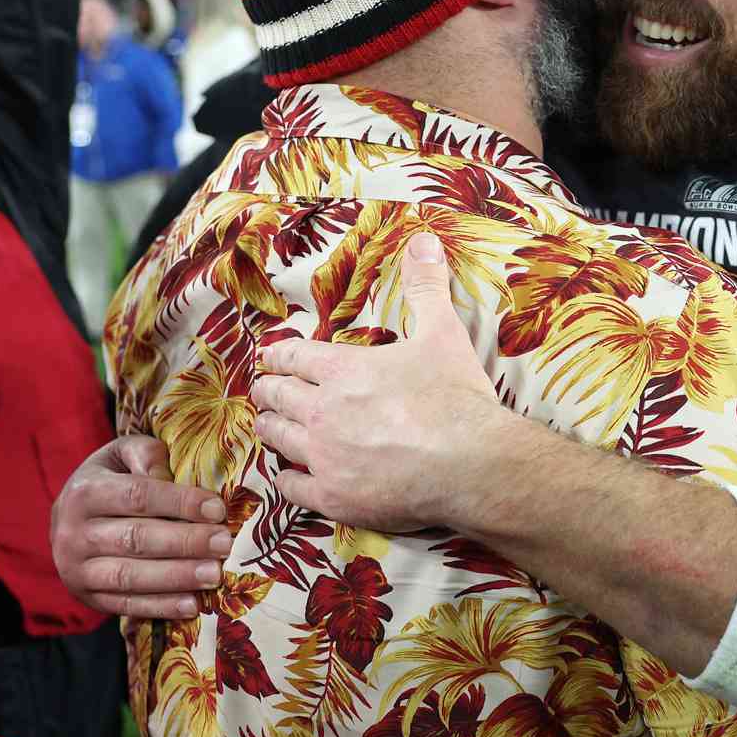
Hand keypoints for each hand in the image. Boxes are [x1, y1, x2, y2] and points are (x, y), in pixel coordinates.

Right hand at [50, 435, 226, 618]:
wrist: (70, 518)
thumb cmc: (112, 479)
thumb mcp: (123, 455)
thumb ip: (147, 456)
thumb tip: (170, 474)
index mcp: (85, 491)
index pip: (138, 496)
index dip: (180, 503)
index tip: (218, 510)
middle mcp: (73, 532)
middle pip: (136, 538)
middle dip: (186, 542)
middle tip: (224, 544)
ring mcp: (76, 569)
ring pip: (129, 576)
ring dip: (176, 578)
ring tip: (214, 575)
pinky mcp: (86, 597)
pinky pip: (125, 605)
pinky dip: (160, 607)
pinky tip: (192, 605)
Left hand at [252, 232, 507, 534]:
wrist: (471, 463)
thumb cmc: (456, 397)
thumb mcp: (442, 332)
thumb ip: (426, 286)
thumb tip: (424, 239)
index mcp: (342, 370)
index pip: (292, 356)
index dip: (278, 355)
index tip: (270, 356)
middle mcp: (321, 412)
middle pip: (276, 397)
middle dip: (268, 390)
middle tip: (264, 391)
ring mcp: (324, 458)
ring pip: (277, 440)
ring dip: (270, 430)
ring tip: (267, 427)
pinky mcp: (333, 497)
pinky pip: (291, 489)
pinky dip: (284, 479)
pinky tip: (286, 477)